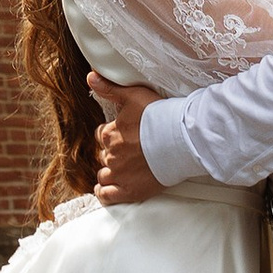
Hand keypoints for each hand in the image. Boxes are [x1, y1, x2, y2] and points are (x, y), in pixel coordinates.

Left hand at [89, 77, 163, 206]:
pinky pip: (107, 195)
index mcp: (110, 134)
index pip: (102, 135)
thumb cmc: (160, 116)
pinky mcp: (129, 191)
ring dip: (111, 172)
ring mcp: (119, 175)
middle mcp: (111, 155)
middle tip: (131, 152)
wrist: (182, 140)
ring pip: (104, 174)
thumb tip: (90, 77)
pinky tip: (108, 189)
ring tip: (125, 169)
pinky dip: (105, 192)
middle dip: (114, 154)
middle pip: (104, 155)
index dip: (112, 135)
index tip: (124, 135)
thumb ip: (110, 89)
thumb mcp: (134, 96)